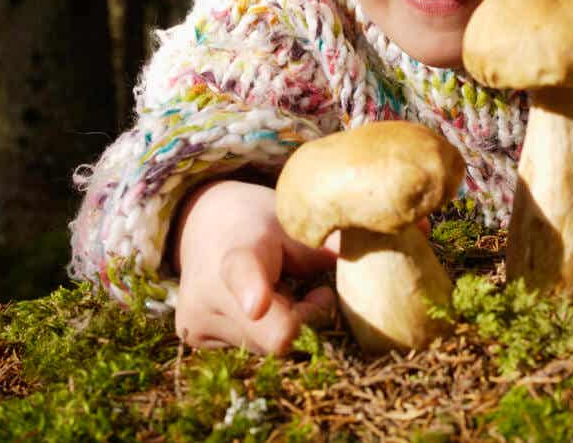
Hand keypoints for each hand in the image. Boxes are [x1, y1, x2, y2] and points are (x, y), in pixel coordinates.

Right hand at [173, 179, 337, 354]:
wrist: (203, 225)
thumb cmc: (261, 223)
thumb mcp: (296, 226)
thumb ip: (329, 251)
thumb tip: (378, 262)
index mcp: (238, 252)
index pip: (243, 273)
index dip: (253, 290)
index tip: (257, 303)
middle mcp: (207, 292)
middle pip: (276, 333)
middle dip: (304, 318)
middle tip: (312, 290)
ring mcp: (196, 321)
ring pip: (265, 347)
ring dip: (285, 326)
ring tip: (280, 291)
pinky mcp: (194, 339)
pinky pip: (248, 350)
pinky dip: (264, 331)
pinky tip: (259, 306)